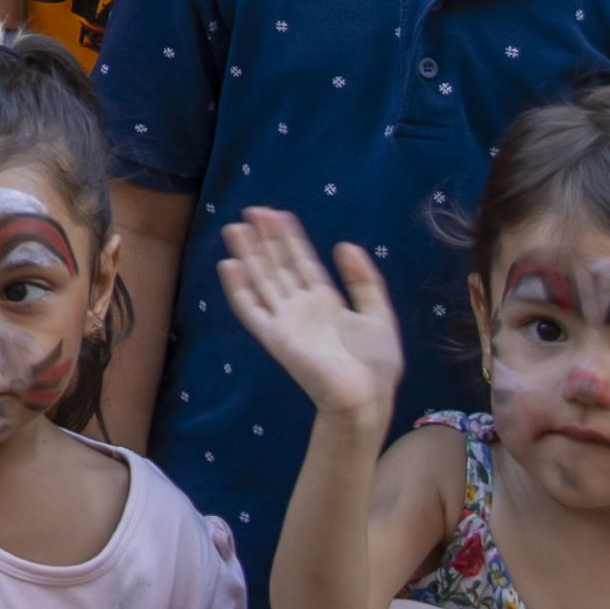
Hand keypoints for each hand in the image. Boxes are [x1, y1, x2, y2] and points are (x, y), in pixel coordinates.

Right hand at [213, 208, 406, 419]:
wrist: (366, 398)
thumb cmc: (376, 364)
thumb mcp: (379, 314)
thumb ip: (364, 281)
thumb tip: (345, 245)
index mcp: (326, 301)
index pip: (303, 263)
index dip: (291, 239)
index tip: (278, 214)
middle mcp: (301, 307)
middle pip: (278, 266)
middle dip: (266, 239)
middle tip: (252, 210)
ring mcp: (285, 321)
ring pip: (262, 280)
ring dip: (248, 255)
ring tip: (235, 228)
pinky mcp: (274, 337)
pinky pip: (251, 309)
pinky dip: (238, 289)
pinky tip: (230, 265)